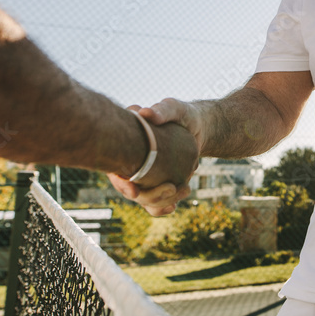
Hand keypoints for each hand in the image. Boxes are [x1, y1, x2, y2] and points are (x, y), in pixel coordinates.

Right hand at [107, 99, 204, 215]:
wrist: (198, 128)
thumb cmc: (182, 114)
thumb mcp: (174, 108)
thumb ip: (162, 109)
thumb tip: (144, 113)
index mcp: (126, 145)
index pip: (115, 168)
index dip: (121, 182)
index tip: (134, 190)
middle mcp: (131, 162)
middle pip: (130, 189)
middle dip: (149, 195)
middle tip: (171, 187)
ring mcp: (144, 175)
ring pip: (143, 198)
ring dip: (160, 201)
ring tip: (184, 189)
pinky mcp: (157, 182)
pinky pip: (154, 202)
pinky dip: (163, 206)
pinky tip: (172, 206)